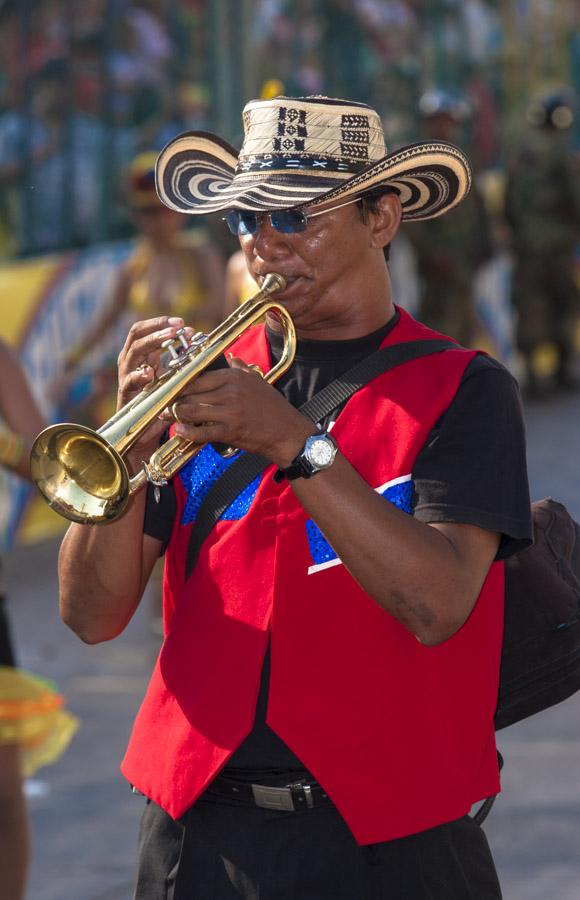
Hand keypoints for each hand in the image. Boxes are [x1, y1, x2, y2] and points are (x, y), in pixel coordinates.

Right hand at [117, 316, 193, 461]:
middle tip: (177, 326)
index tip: (182, 323)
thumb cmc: (160, 401)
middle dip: (157, 326)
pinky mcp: (124, 392)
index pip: (147, 329)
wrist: (144, 431)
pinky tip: (150, 373)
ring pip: (133, 352)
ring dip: (152, 342)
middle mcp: (130, 361)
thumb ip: (181, 362)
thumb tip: (198, 342)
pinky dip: (139, 376)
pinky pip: (129, 381)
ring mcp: (125, 375)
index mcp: (141, 355)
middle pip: (137, 333)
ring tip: (168, 338)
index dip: (163, 323)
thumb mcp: (172, 378)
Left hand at [163, 357, 315, 466]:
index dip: (182, 382)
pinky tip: (179, 431)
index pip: (199, 376)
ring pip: (192, 411)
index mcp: (235, 377)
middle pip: (192, 393)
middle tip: (165, 402)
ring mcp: (229, 412)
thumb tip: (230, 358)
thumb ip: (241, 369)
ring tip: (170, 416)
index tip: (172, 386)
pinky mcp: (230, 431)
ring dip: (177, 414)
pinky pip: (201, 432)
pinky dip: (187, 432)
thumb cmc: (274, 408)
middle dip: (175, 398)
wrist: (288, 433)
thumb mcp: (258, 381)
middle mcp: (230, 392)